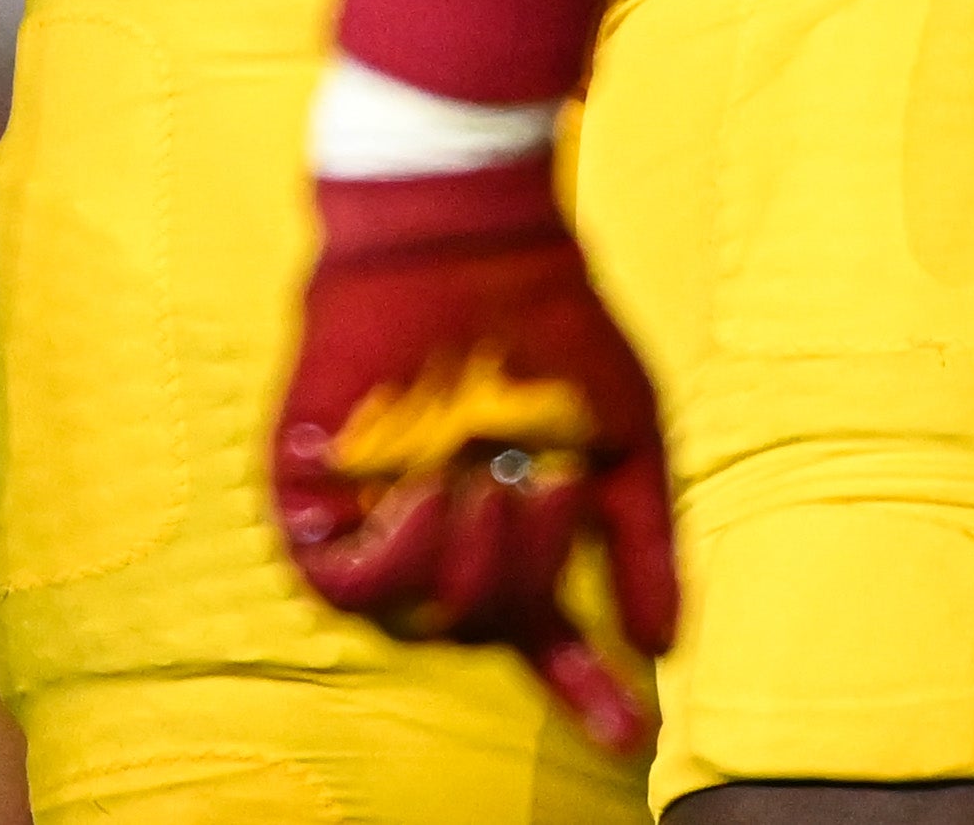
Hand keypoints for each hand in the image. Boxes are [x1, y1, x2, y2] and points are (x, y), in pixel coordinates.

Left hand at [270, 159, 677, 754]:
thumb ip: (641, 548)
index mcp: (513, 531)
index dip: (584, 689)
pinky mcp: (312, 498)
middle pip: (486, 626)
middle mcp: (445, 536)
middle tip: (545, 489)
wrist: (467, 241)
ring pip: (420, 619)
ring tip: (484, 482)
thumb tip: (661, 649)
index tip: (630, 733)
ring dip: (468, 564)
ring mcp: (376, 520)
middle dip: (529, 574)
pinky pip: (342, 585)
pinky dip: (395, 558)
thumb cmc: (552, 327)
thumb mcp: (624, 445)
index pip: (544, 637)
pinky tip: (429, 495)